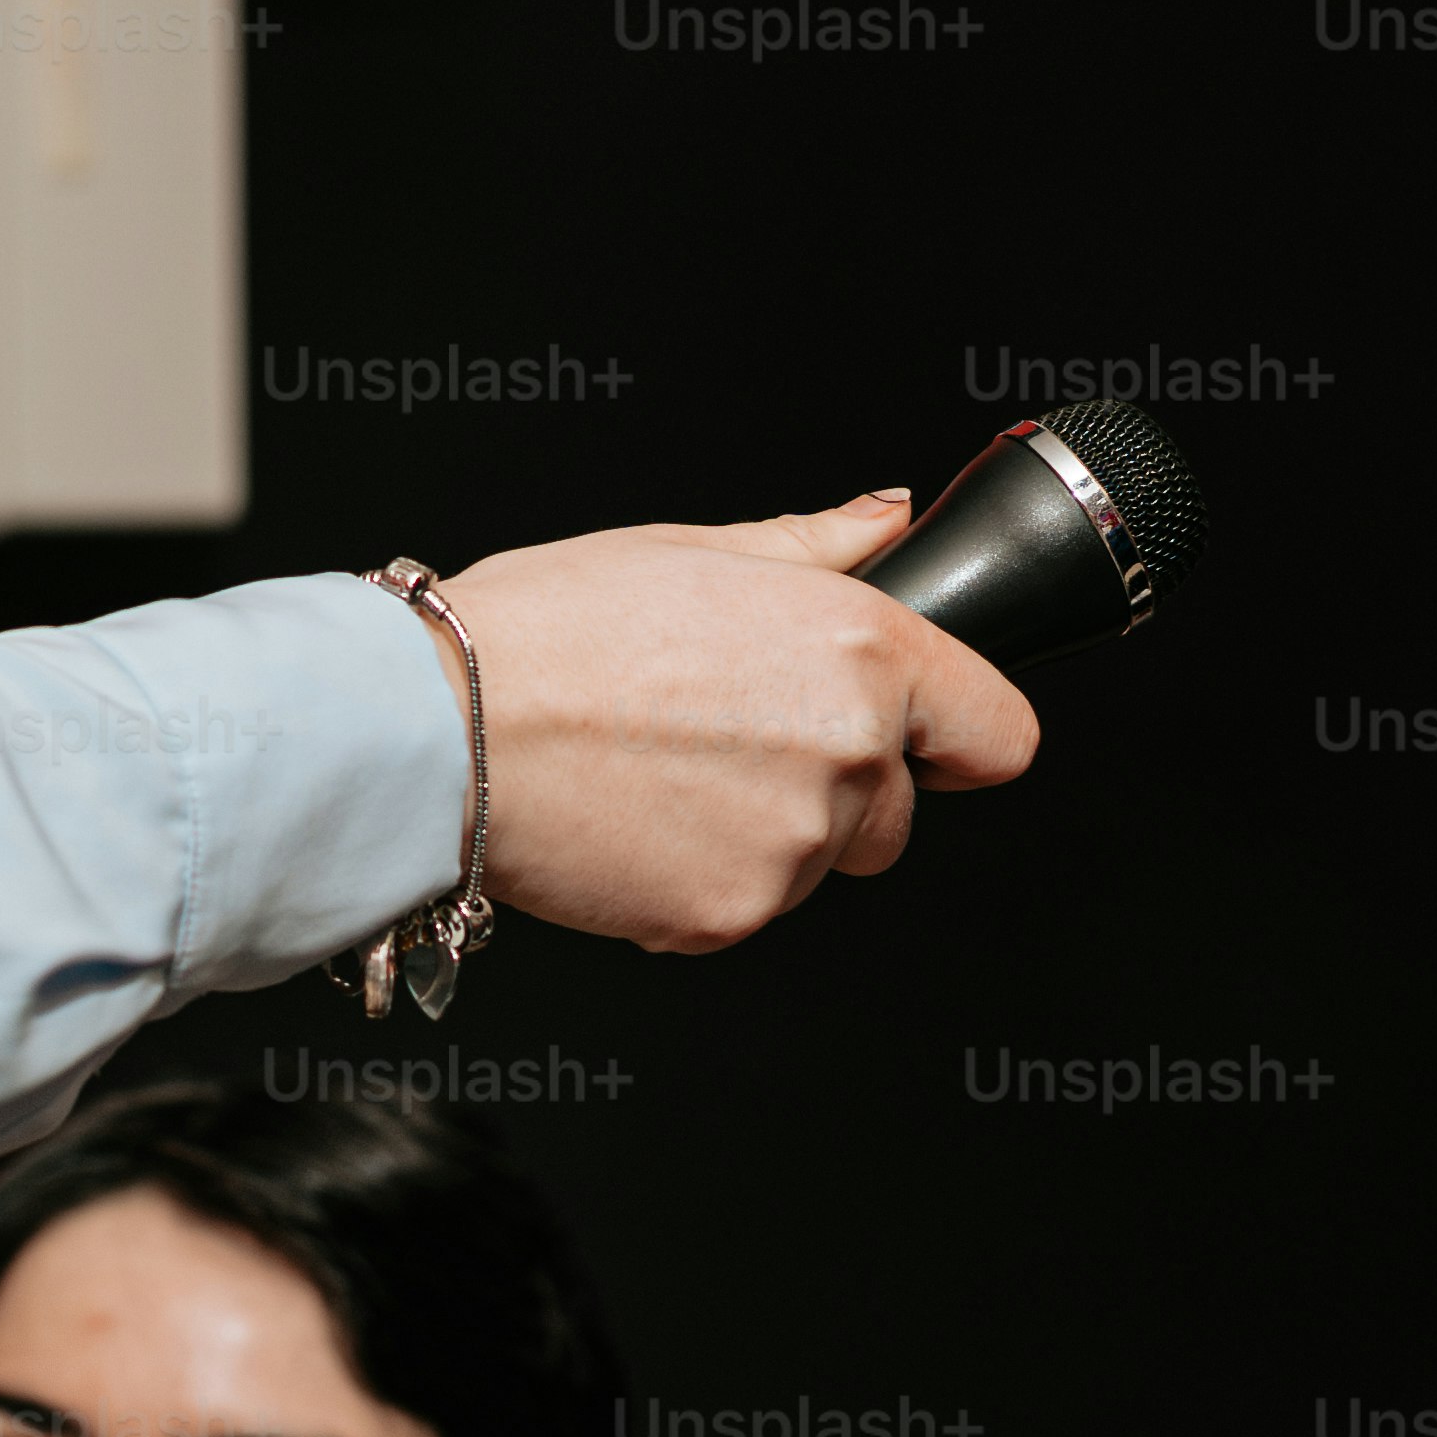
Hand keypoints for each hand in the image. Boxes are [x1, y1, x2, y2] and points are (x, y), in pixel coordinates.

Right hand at [430, 493, 1043, 952]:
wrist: (439, 725)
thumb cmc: (548, 629)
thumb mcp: (693, 550)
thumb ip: (818, 549)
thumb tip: (885, 520)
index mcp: (860, 648)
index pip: (998, 731)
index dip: (959, 735)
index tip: (925, 739)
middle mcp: (849, 749)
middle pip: (896, 811)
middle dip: (833, 791)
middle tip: (723, 745)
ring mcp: (794, 845)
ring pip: (814, 864)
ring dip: (760, 836)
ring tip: (658, 774)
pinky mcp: (732, 916)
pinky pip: (743, 909)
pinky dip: (697, 883)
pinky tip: (631, 824)